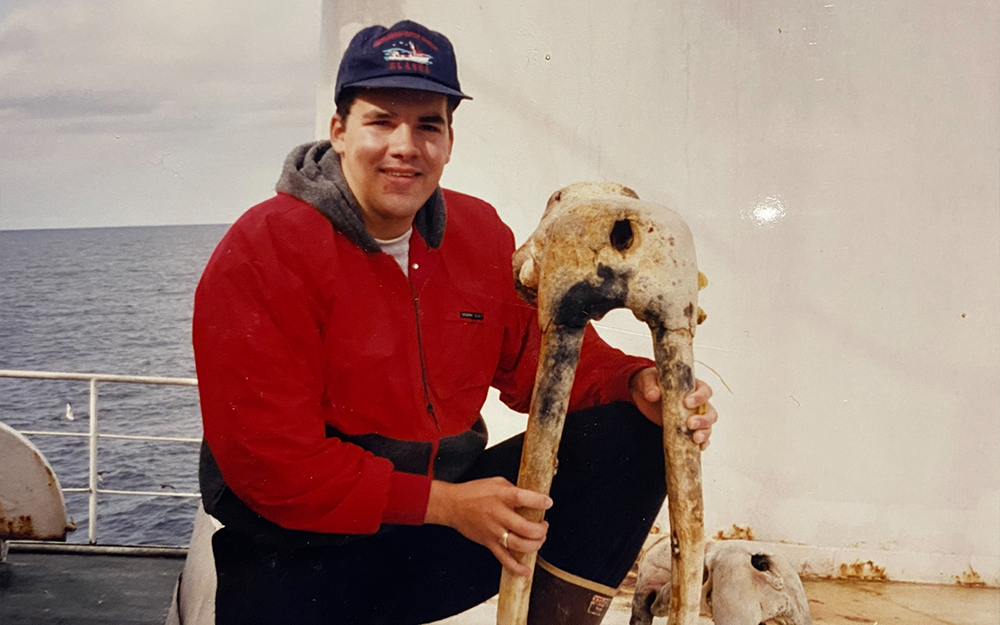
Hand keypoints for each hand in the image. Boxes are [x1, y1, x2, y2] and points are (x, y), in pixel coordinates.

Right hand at [423, 477, 551, 575]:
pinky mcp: (489, 543)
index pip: (523, 499)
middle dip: (540, 530)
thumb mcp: (497, 482)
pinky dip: (516, 567)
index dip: (538, 501)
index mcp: (501, 496)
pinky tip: (526, 570)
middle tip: (544, 526)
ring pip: (518, 544)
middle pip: (525, 528)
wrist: (452, 506)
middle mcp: (498, 515)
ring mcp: (493, 531)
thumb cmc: (474, 492)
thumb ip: (514, 490)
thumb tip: (532, 498)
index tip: (548, 503)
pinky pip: (504, 558)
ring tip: (539, 540)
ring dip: (534, 545)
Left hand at [629, 367, 717, 449]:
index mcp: (692, 387)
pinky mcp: (688, 430)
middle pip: (710, 412)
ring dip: (704, 433)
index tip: (686, 403)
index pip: (705, 391)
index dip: (699, 398)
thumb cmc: (651, 383)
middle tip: (690, 424)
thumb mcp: (647, 380)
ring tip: (695, 438)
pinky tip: (699, 447)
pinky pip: (701, 438)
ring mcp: (695, 417)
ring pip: (708, 426)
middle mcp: (698, 403)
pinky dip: (703, 443)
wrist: (643, 396)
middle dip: (703, 420)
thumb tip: (653, 395)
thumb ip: (650, 386)